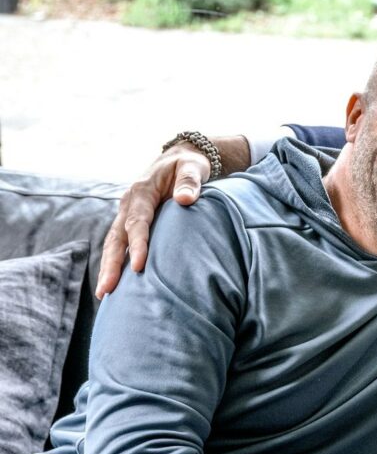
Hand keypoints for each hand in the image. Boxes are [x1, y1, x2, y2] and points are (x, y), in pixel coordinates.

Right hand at [95, 145, 210, 298]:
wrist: (180, 159)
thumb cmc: (189, 165)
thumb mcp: (194, 167)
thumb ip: (190, 181)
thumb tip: (185, 199)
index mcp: (142, 191)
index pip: (138, 221)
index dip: (138, 243)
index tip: (140, 266)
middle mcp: (129, 204)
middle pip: (116, 237)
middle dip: (112, 264)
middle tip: (108, 290)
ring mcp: (127, 214)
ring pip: (113, 243)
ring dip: (108, 268)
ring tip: (105, 295)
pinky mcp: (130, 223)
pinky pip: (119, 245)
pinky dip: (115, 263)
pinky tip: (116, 285)